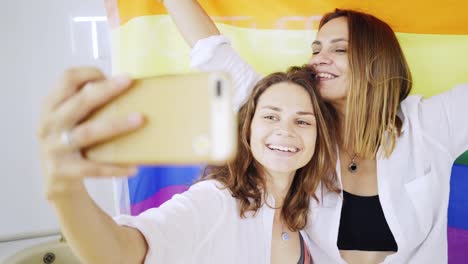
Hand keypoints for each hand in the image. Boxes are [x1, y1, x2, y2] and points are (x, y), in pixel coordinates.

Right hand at [38, 67, 143, 199]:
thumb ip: (87, 105)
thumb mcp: (70, 120)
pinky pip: (93, 168)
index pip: (66, 79)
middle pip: (79, 102)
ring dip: (116, 125)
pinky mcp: (63, 170)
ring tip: (140, 120)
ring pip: (87, 133)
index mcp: (51, 106)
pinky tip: (133, 168)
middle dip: (106, 90)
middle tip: (129, 82)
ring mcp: (55, 148)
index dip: (88, 73)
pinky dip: (114, 168)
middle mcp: (50, 124)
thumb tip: (127, 88)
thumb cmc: (71, 143)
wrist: (55, 181)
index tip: (112, 76)